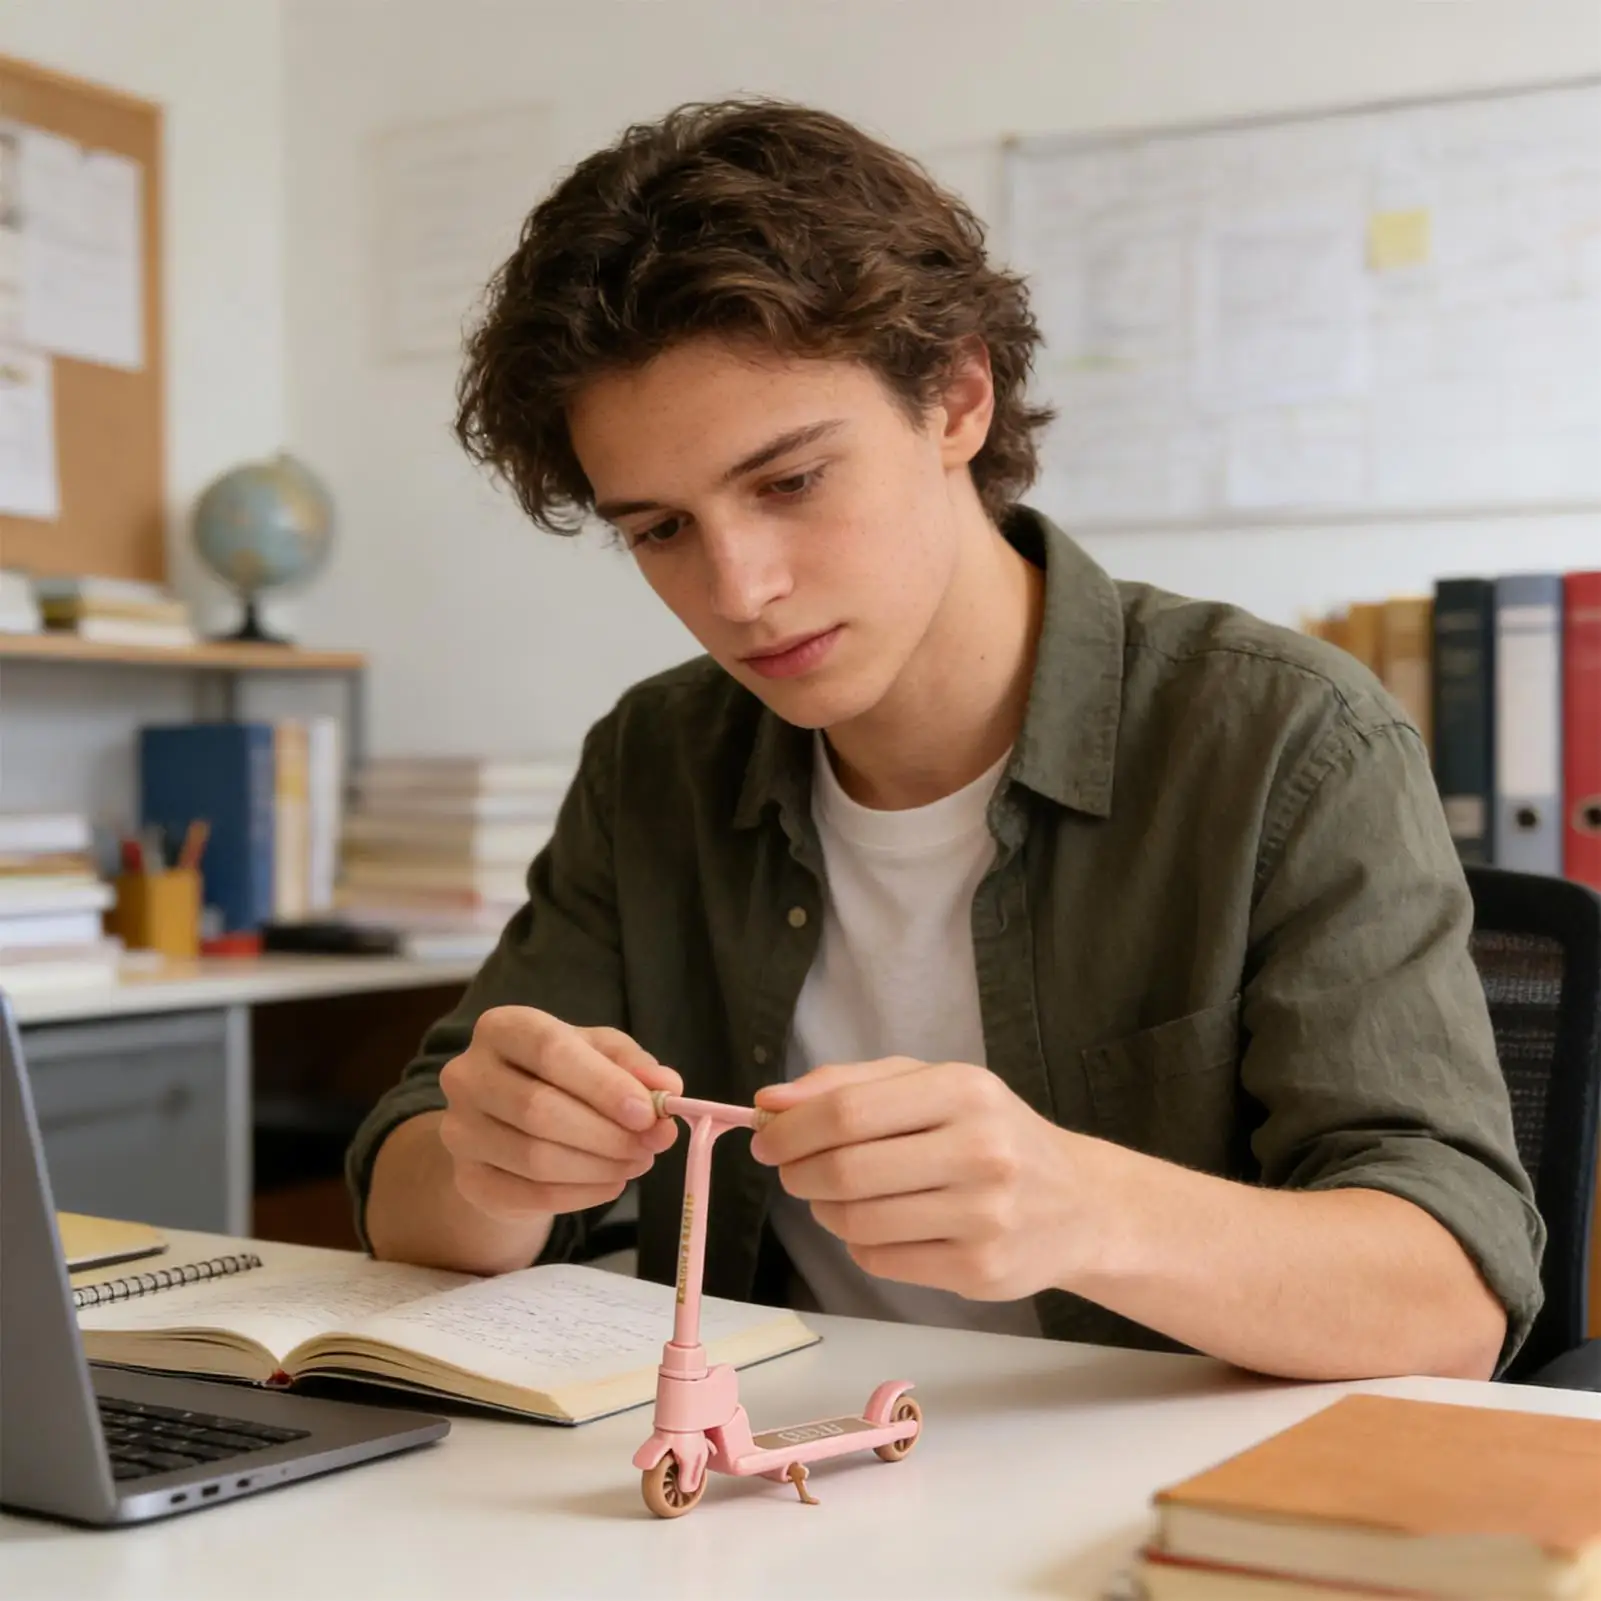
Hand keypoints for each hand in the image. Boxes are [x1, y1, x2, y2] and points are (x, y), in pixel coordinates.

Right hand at [437, 1007, 680, 1221]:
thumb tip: (669, 1088)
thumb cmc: (561, 1077)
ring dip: (600, 1166)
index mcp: (502, 1028)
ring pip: (535, 1158)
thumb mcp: (599, 1055)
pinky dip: (582, 1195)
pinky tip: (611, 1183)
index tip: (648, 1112)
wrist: (508, 1126)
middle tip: (653, 1143)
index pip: (550, 1050)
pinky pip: (531, 1195)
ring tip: (638, 1161)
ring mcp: (459, 1130)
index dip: (602, 1084)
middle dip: (607, 1132)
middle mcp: (467, 1075)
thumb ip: (635, 1066)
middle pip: (539, 1109)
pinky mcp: (467, 1180)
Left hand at [750, 1058, 1090, 1300]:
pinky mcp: (978, 1271)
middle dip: (798, 1172)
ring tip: (838, 1196)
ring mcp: (983, 1216)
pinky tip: (884, 1225)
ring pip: (856, 1221)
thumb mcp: (932, 1085)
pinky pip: (880, 1259)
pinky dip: (861, 1243)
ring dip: (825, 1210)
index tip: (766, 1138)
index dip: (790, 1128)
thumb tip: (769, 1102)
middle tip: (792, 1171)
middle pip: (845, 1169)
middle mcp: (980, 1150)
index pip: (847, 1110)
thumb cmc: (990, 1133)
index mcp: (964, 1090)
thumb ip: (848, 1084)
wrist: (1078, 1204)